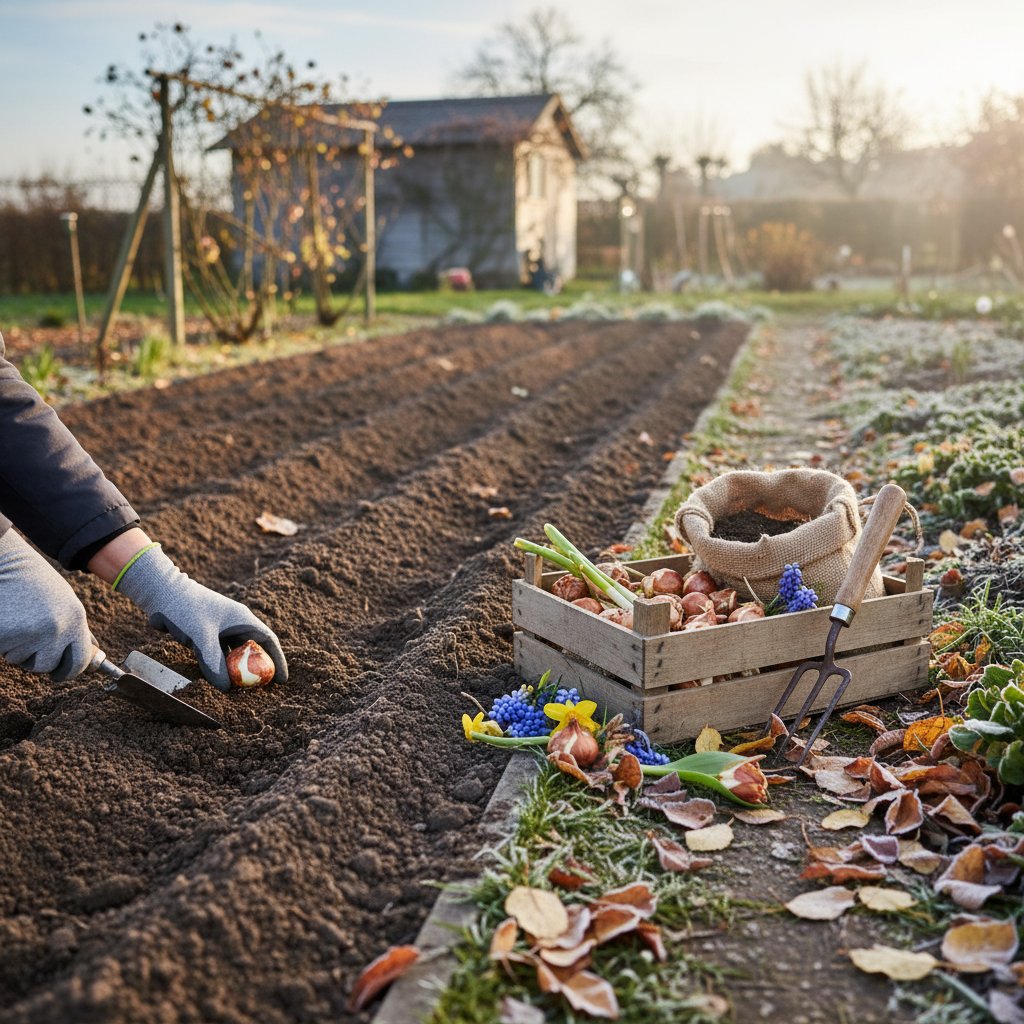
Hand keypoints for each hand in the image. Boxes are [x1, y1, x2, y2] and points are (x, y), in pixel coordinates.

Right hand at [0, 529, 93, 679]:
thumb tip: (91, 652)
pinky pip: (7, 652)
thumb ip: (75, 627)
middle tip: (31, 646)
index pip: (80, 661)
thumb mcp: (63, 600)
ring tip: (18, 621)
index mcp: (75, 618)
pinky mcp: (7, 637)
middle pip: (49, 666)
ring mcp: (31, 635)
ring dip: (19, 649)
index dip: (69, 671)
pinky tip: (6, 621)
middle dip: (40, 662)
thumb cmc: (32, 581)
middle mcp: (58, 629)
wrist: (4, 563)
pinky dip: (5, 643)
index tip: (61, 674)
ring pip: (24, 660)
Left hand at [113, 544, 287, 691]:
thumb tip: (226, 688)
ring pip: (235, 653)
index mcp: (242, 619)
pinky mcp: (206, 634)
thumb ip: (213, 662)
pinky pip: (219, 654)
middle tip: (260, 689)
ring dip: (237, 669)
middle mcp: (235, 624)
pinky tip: (218, 679)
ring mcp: (220, 629)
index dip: (278, 660)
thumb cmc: (185, 609)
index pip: (268, 641)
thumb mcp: (201, 636)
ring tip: (240, 688)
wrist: (161, 594)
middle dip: (258, 669)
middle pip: (253, 649)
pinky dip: (221, 666)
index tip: (281, 680)